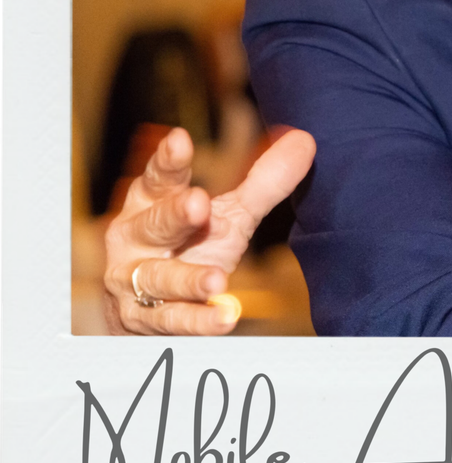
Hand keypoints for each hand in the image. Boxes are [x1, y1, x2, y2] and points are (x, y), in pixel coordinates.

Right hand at [103, 126, 316, 334]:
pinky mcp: (147, 322)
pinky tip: (224, 318)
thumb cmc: (190, 248)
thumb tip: (304, 140)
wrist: (147, 313)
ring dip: (188, 279)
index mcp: (152, 204)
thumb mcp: (228, 215)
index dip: (168, 160)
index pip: (160, 178)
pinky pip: (174, 322)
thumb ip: (264, 181)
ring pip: (159, 279)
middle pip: (155, 225)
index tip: (180, 140)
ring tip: (216, 280)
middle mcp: (137, 241)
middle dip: (175, 215)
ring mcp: (136, 284)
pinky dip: (198, 321)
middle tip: (198, 205)